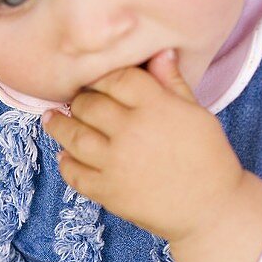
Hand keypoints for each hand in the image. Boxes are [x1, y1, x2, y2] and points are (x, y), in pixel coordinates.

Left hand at [42, 50, 245, 244]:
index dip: (102, 77)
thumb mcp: (196, 114)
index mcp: (155, 107)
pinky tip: (64, 155)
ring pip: (73, 136)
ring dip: (58, 125)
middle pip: (89, 105)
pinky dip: (66, 163)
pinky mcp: (107, 191)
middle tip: (76, 101)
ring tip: (51, 119)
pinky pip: (75, 173)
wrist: (210, 209)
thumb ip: (172, 83)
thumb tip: (159, 52)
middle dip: (80, 100)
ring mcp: (115, 163)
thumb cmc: (208, 158)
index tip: (96, 80)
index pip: (117, 78)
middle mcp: (130, 131)